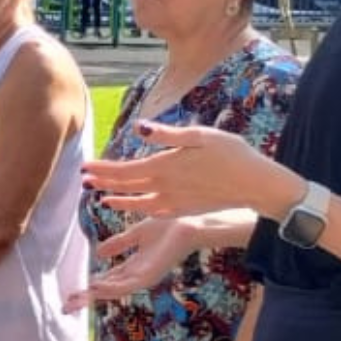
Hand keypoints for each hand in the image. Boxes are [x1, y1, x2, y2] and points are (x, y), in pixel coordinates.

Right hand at [66, 216, 200, 308]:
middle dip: (86, 298)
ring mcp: (143, 277)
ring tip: (75, 300)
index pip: (106, 280)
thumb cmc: (168, 227)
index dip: (88, 287)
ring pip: (113, 290)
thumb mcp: (135, 234)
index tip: (71, 295)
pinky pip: (126, 284)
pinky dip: (110, 287)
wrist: (188, 225)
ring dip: (94, 296)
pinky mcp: (149, 276)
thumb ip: (118, 243)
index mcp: (133, 267)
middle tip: (65, 307)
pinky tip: (95, 287)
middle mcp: (136, 275)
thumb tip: (97, 253)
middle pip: (106, 290)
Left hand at [83, 123, 290, 218]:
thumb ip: (167, 134)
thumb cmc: (232, 154)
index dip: (103, 170)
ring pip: (138, 202)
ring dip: (117, 198)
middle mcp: (166, 187)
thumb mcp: (200, 135)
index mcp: (166, 166)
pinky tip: (134, 208)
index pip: (125, 170)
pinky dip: (139, 210)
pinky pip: (155, 212)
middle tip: (83, 180)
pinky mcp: (186, 210)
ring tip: (100, 197)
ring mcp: (175, 202)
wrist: (257, 184)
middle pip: (127, 186)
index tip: (85, 168)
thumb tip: (138, 128)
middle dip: (103, 182)